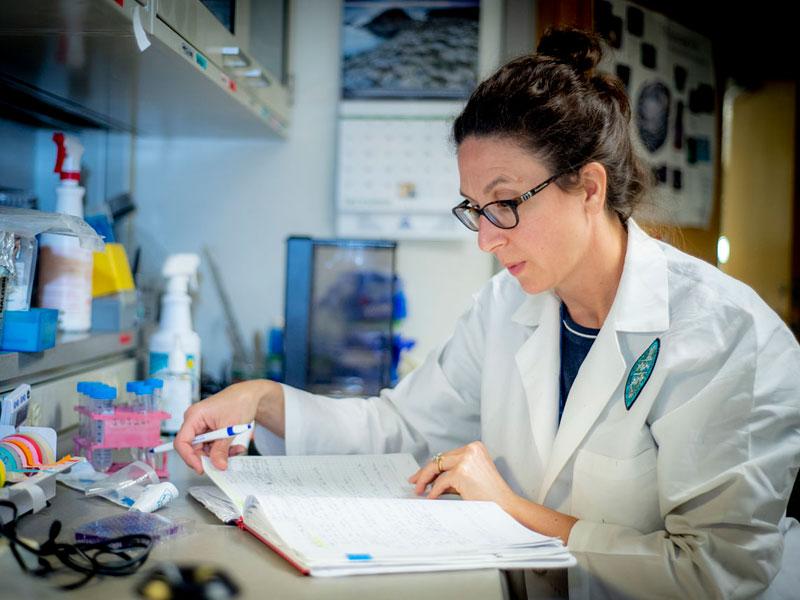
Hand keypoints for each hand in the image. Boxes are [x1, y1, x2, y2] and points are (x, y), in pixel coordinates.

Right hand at [175, 380, 280, 473]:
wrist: (250, 395)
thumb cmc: (239, 402)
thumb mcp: (230, 429)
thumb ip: (221, 449)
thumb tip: (217, 465)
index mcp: (194, 416)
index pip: (182, 442)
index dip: (189, 458)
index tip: (201, 468)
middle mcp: (194, 421)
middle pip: (192, 448)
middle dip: (208, 457)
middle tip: (222, 463)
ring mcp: (201, 425)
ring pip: (204, 449)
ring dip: (219, 453)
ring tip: (235, 451)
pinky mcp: (209, 429)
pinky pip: (211, 445)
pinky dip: (222, 448)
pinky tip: (234, 447)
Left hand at [409, 441, 578, 543]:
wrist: (505, 506)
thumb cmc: (490, 495)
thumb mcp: (470, 479)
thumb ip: (452, 475)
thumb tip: (430, 479)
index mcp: (475, 447)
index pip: (447, 455)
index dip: (433, 466)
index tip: (422, 474)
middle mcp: (471, 449)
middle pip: (440, 459)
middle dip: (425, 472)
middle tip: (414, 481)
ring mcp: (467, 459)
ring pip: (437, 467)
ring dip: (425, 480)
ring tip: (419, 490)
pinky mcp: (462, 471)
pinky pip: (441, 481)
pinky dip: (434, 490)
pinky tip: (431, 497)